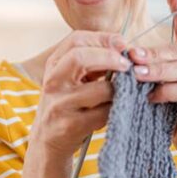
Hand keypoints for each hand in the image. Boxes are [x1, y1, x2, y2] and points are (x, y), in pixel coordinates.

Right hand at [31, 31, 131, 159]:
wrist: (48, 140)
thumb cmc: (67, 104)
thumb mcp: (70, 78)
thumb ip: (91, 62)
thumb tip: (123, 49)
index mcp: (54, 64)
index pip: (76, 40)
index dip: (102, 38)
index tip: (123, 43)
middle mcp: (53, 82)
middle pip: (80, 57)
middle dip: (110, 57)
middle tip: (128, 65)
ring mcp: (60, 104)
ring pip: (100, 89)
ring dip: (119, 89)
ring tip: (124, 92)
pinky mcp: (71, 125)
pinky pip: (104, 113)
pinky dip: (116, 109)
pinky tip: (117, 109)